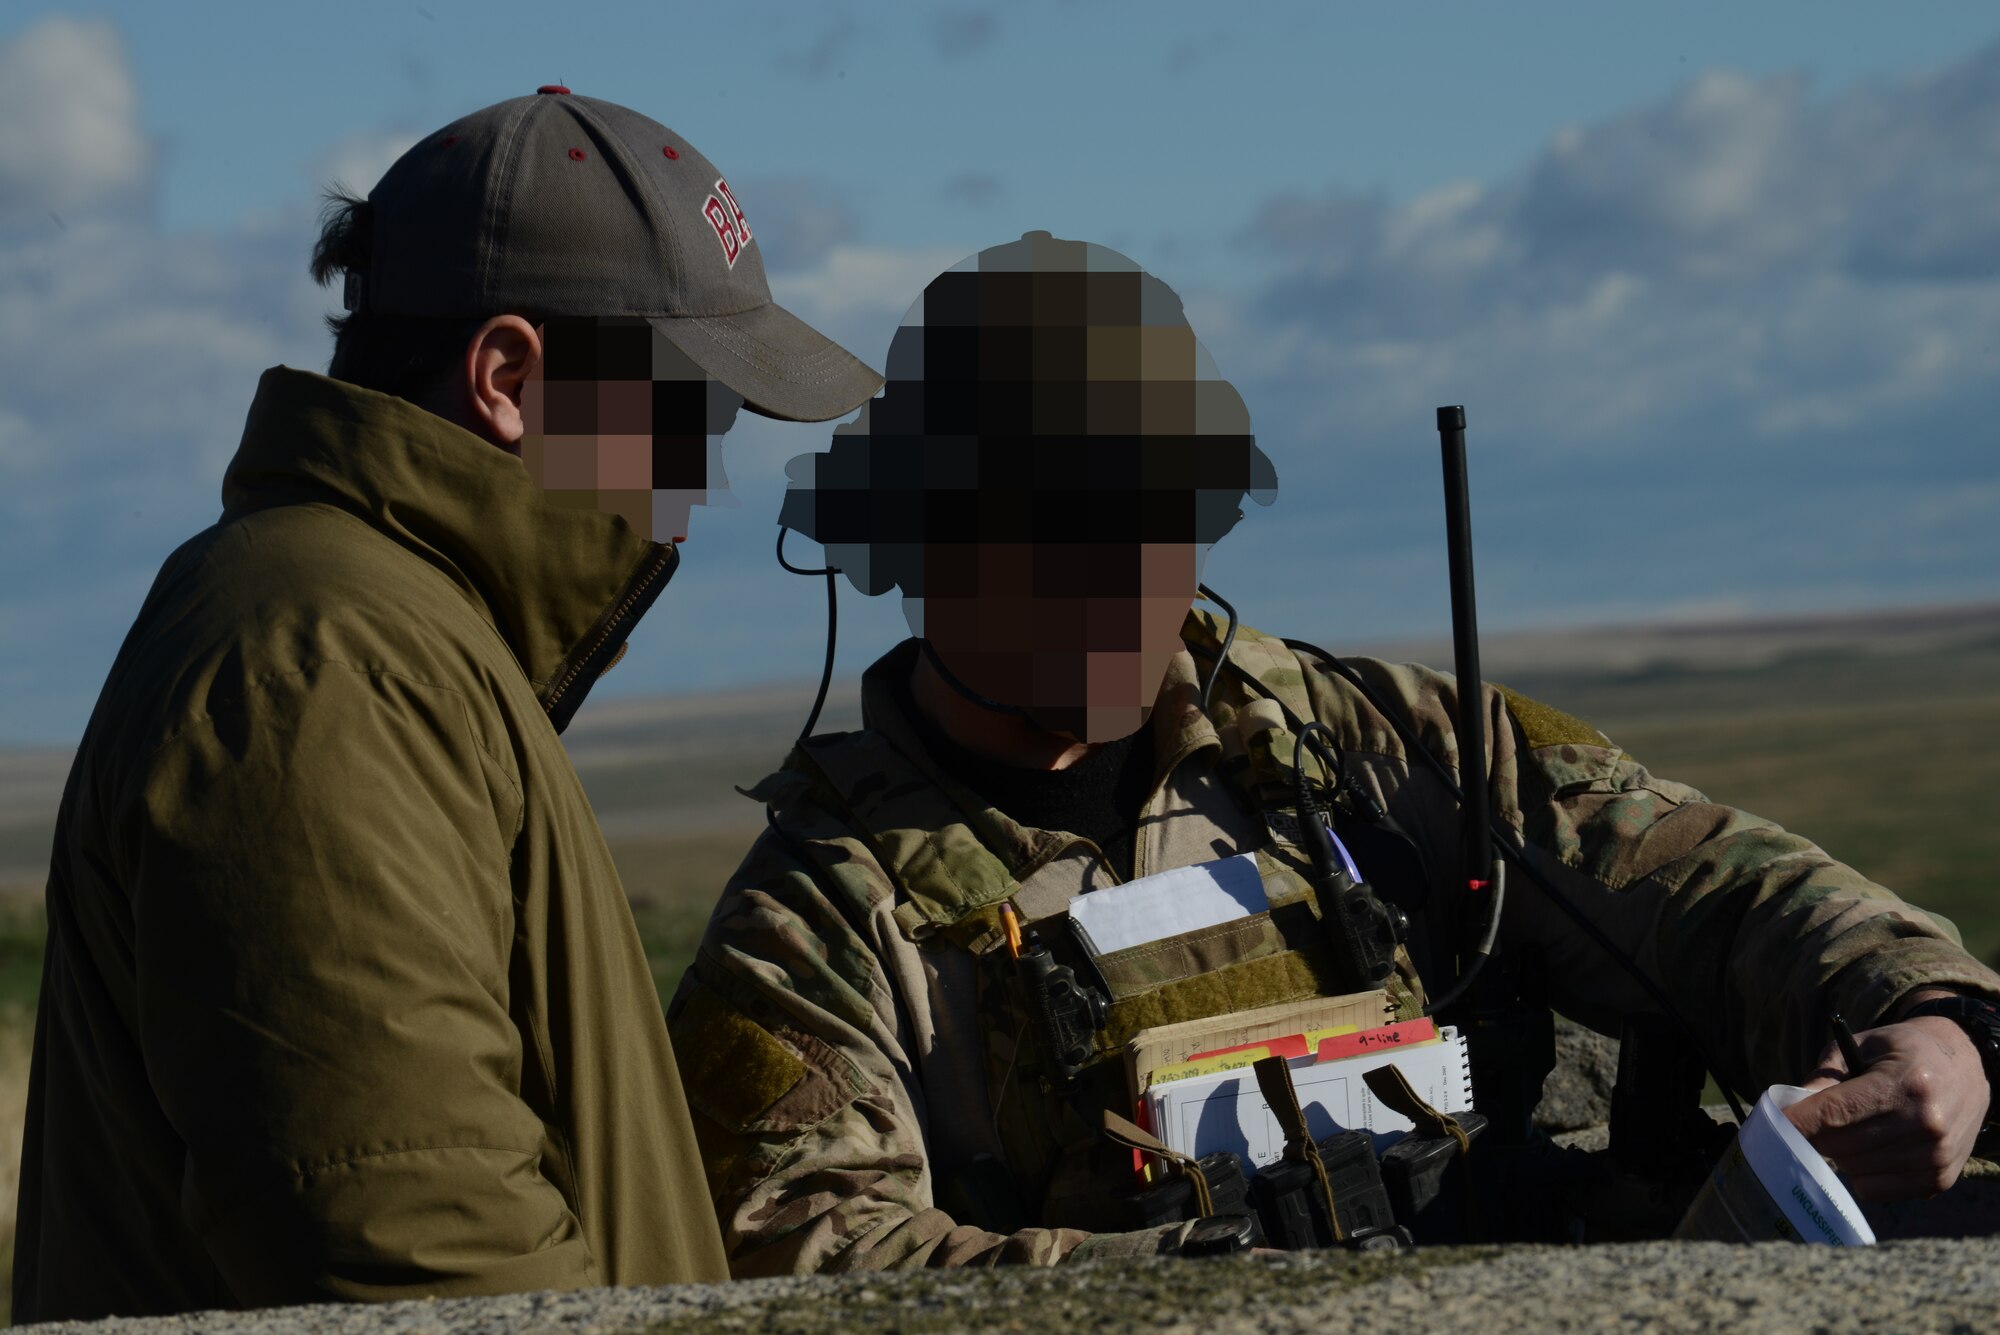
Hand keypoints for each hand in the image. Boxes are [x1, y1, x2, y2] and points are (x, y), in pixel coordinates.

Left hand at [1783, 1012, 1990, 1199]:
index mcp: (1906, 1084)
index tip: (1771, 1126)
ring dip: (1840, 1153)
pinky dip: (1862, 1173)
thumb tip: (1787, 1111)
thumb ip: (1823, 1076)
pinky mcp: (1938, 1181)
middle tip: (1814, 1121)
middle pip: (1840, 1146)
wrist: (1968, 1068)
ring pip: (1853, 1171)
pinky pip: (1873, 1190)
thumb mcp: (1862, 1044)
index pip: (1836, 1113)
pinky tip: (1875, 1147)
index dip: (1797, 1122)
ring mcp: (1936, 1157)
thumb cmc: (1904, 1053)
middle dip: (1815, 1135)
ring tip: (1856, 1128)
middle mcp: (1926, 1124)